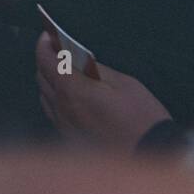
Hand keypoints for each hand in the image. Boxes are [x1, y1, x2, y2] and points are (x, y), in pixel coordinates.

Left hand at [35, 32, 170, 148]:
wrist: (152, 158)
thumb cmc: (142, 118)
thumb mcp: (124, 84)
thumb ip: (95, 68)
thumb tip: (77, 57)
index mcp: (73, 89)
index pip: (45, 60)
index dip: (44, 44)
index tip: (48, 35)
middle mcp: (61, 108)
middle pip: (41, 76)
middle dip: (47, 60)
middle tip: (60, 52)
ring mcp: (64, 125)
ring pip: (44, 96)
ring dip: (50, 81)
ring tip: (65, 73)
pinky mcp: (69, 139)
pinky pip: (53, 113)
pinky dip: (55, 100)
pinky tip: (69, 97)